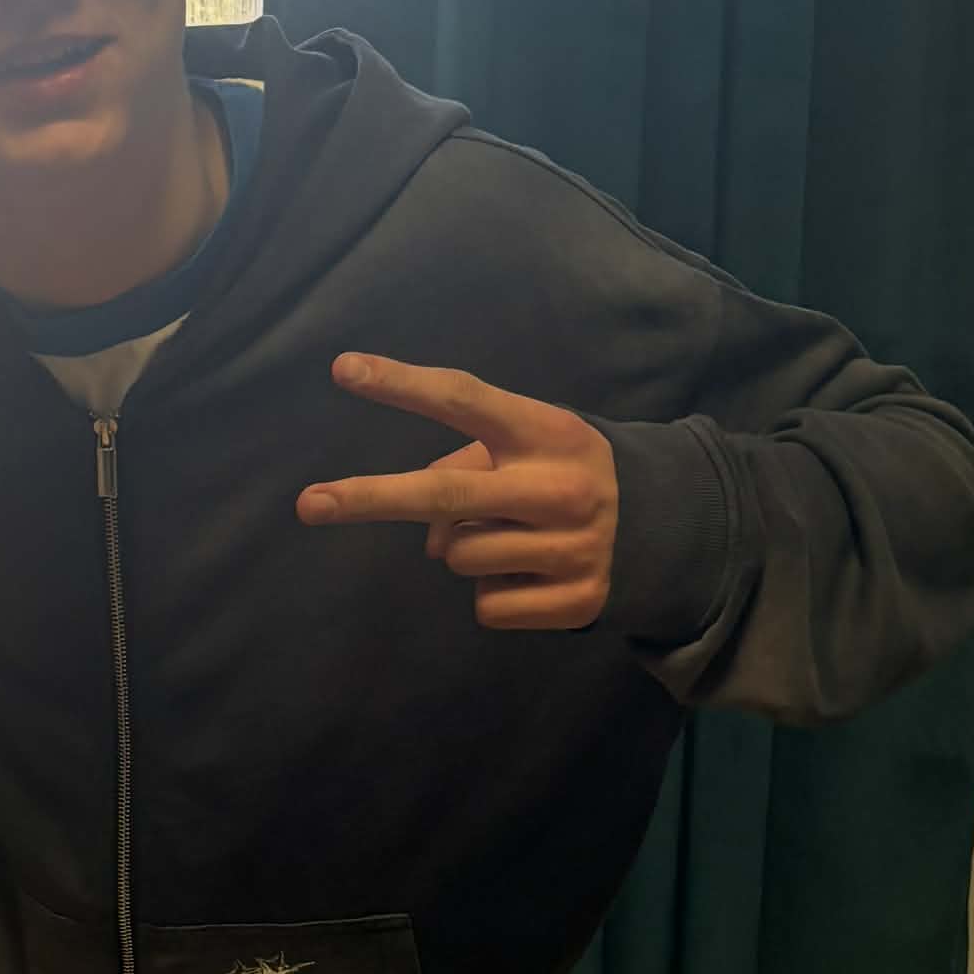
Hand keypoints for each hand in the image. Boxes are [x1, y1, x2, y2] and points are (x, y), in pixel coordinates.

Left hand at [296, 354, 619, 628]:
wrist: (664, 528)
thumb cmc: (563, 474)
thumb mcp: (527, 448)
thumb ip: (467, 469)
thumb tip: (428, 539)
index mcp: (545, 431)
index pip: (463, 399)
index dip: (402, 384)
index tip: (344, 369)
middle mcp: (559, 487)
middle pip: (443, 495)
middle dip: (370, 498)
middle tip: (309, 504)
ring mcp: (571, 547)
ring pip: (457, 557)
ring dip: (466, 550)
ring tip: (514, 537)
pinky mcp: (575, 601)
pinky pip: (487, 604)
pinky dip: (496, 593)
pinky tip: (533, 574)